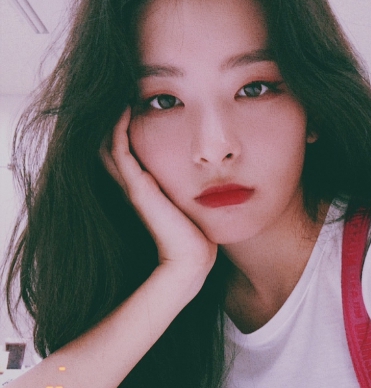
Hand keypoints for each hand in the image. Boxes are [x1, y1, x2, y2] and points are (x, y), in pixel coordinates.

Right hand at [100, 108, 216, 280]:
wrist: (193, 257)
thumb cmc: (197, 232)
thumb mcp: (191, 201)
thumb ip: (189, 187)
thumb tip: (208, 173)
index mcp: (144, 188)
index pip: (125, 153)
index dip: (123, 129)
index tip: (134, 103)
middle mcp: (134, 185)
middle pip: (111, 145)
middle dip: (113, 120)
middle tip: (119, 93)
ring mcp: (132, 186)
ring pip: (109, 144)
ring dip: (113, 119)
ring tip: (120, 93)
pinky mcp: (138, 189)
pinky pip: (119, 150)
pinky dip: (119, 128)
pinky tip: (125, 107)